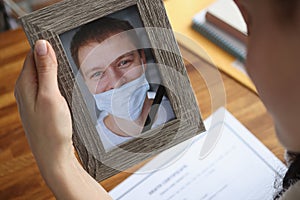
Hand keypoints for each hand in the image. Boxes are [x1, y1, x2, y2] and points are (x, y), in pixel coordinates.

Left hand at [15, 40, 73, 173]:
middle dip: (53, 57)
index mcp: (24, 84)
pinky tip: (68, 85)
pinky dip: (58, 82)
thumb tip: (42, 45)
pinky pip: (48, 87)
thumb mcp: (51, 96)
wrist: (54, 157)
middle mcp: (26, 90)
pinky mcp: (42, 106)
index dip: (47, 46)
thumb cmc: (52, 129)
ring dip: (57, 70)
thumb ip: (46, 70)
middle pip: (38, 64)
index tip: (62, 41)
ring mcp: (34, 99)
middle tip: (71, 54)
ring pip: (44, 75)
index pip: (33, 54)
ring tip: (71, 68)